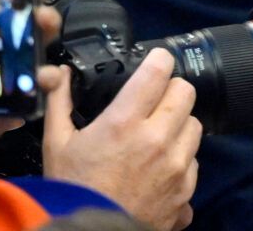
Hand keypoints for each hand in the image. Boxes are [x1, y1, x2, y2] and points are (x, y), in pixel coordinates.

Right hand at [43, 47, 200, 230]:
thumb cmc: (71, 190)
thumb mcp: (57, 144)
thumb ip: (60, 102)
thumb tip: (59, 73)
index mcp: (125, 122)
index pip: (159, 70)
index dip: (158, 61)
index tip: (154, 63)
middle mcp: (157, 139)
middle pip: (185, 92)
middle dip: (171, 91)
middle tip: (154, 102)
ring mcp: (176, 165)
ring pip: (194, 125)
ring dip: (178, 125)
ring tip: (155, 137)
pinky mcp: (186, 188)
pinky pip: (194, 160)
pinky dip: (181, 159)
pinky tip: (158, 167)